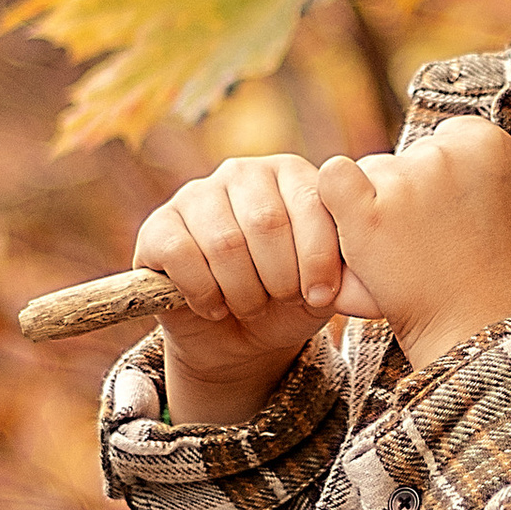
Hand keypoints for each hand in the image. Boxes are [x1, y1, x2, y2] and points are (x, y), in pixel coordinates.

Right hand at [135, 155, 376, 426]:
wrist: (239, 336)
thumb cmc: (291, 300)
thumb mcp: (327, 284)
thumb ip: (344, 263)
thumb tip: (352, 263)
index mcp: (291, 173)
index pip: (311, 203)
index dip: (318, 258)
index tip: (322, 297)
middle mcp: (242, 172)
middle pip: (266, 223)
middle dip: (280, 278)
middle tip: (279, 301)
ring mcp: (196, 195)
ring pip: (224, 242)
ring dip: (244, 291)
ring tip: (251, 306)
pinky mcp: (158, 226)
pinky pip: (181, 254)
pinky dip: (204, 292)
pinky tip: (214, 306)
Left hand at [317, 119, 510, 374]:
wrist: (492, 336)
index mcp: (488, 141)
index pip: (450, 140)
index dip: (451, 180)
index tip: (457, 217)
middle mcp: (443, 154)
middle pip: (411, 156)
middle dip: (417, 192)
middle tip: (434, 241)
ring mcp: (402, 184)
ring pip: (375, 172)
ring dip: (381, 203)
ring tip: (406, 251)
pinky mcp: (365, 217)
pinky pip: (332, 181)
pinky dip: (338, 201)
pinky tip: (357, 227)